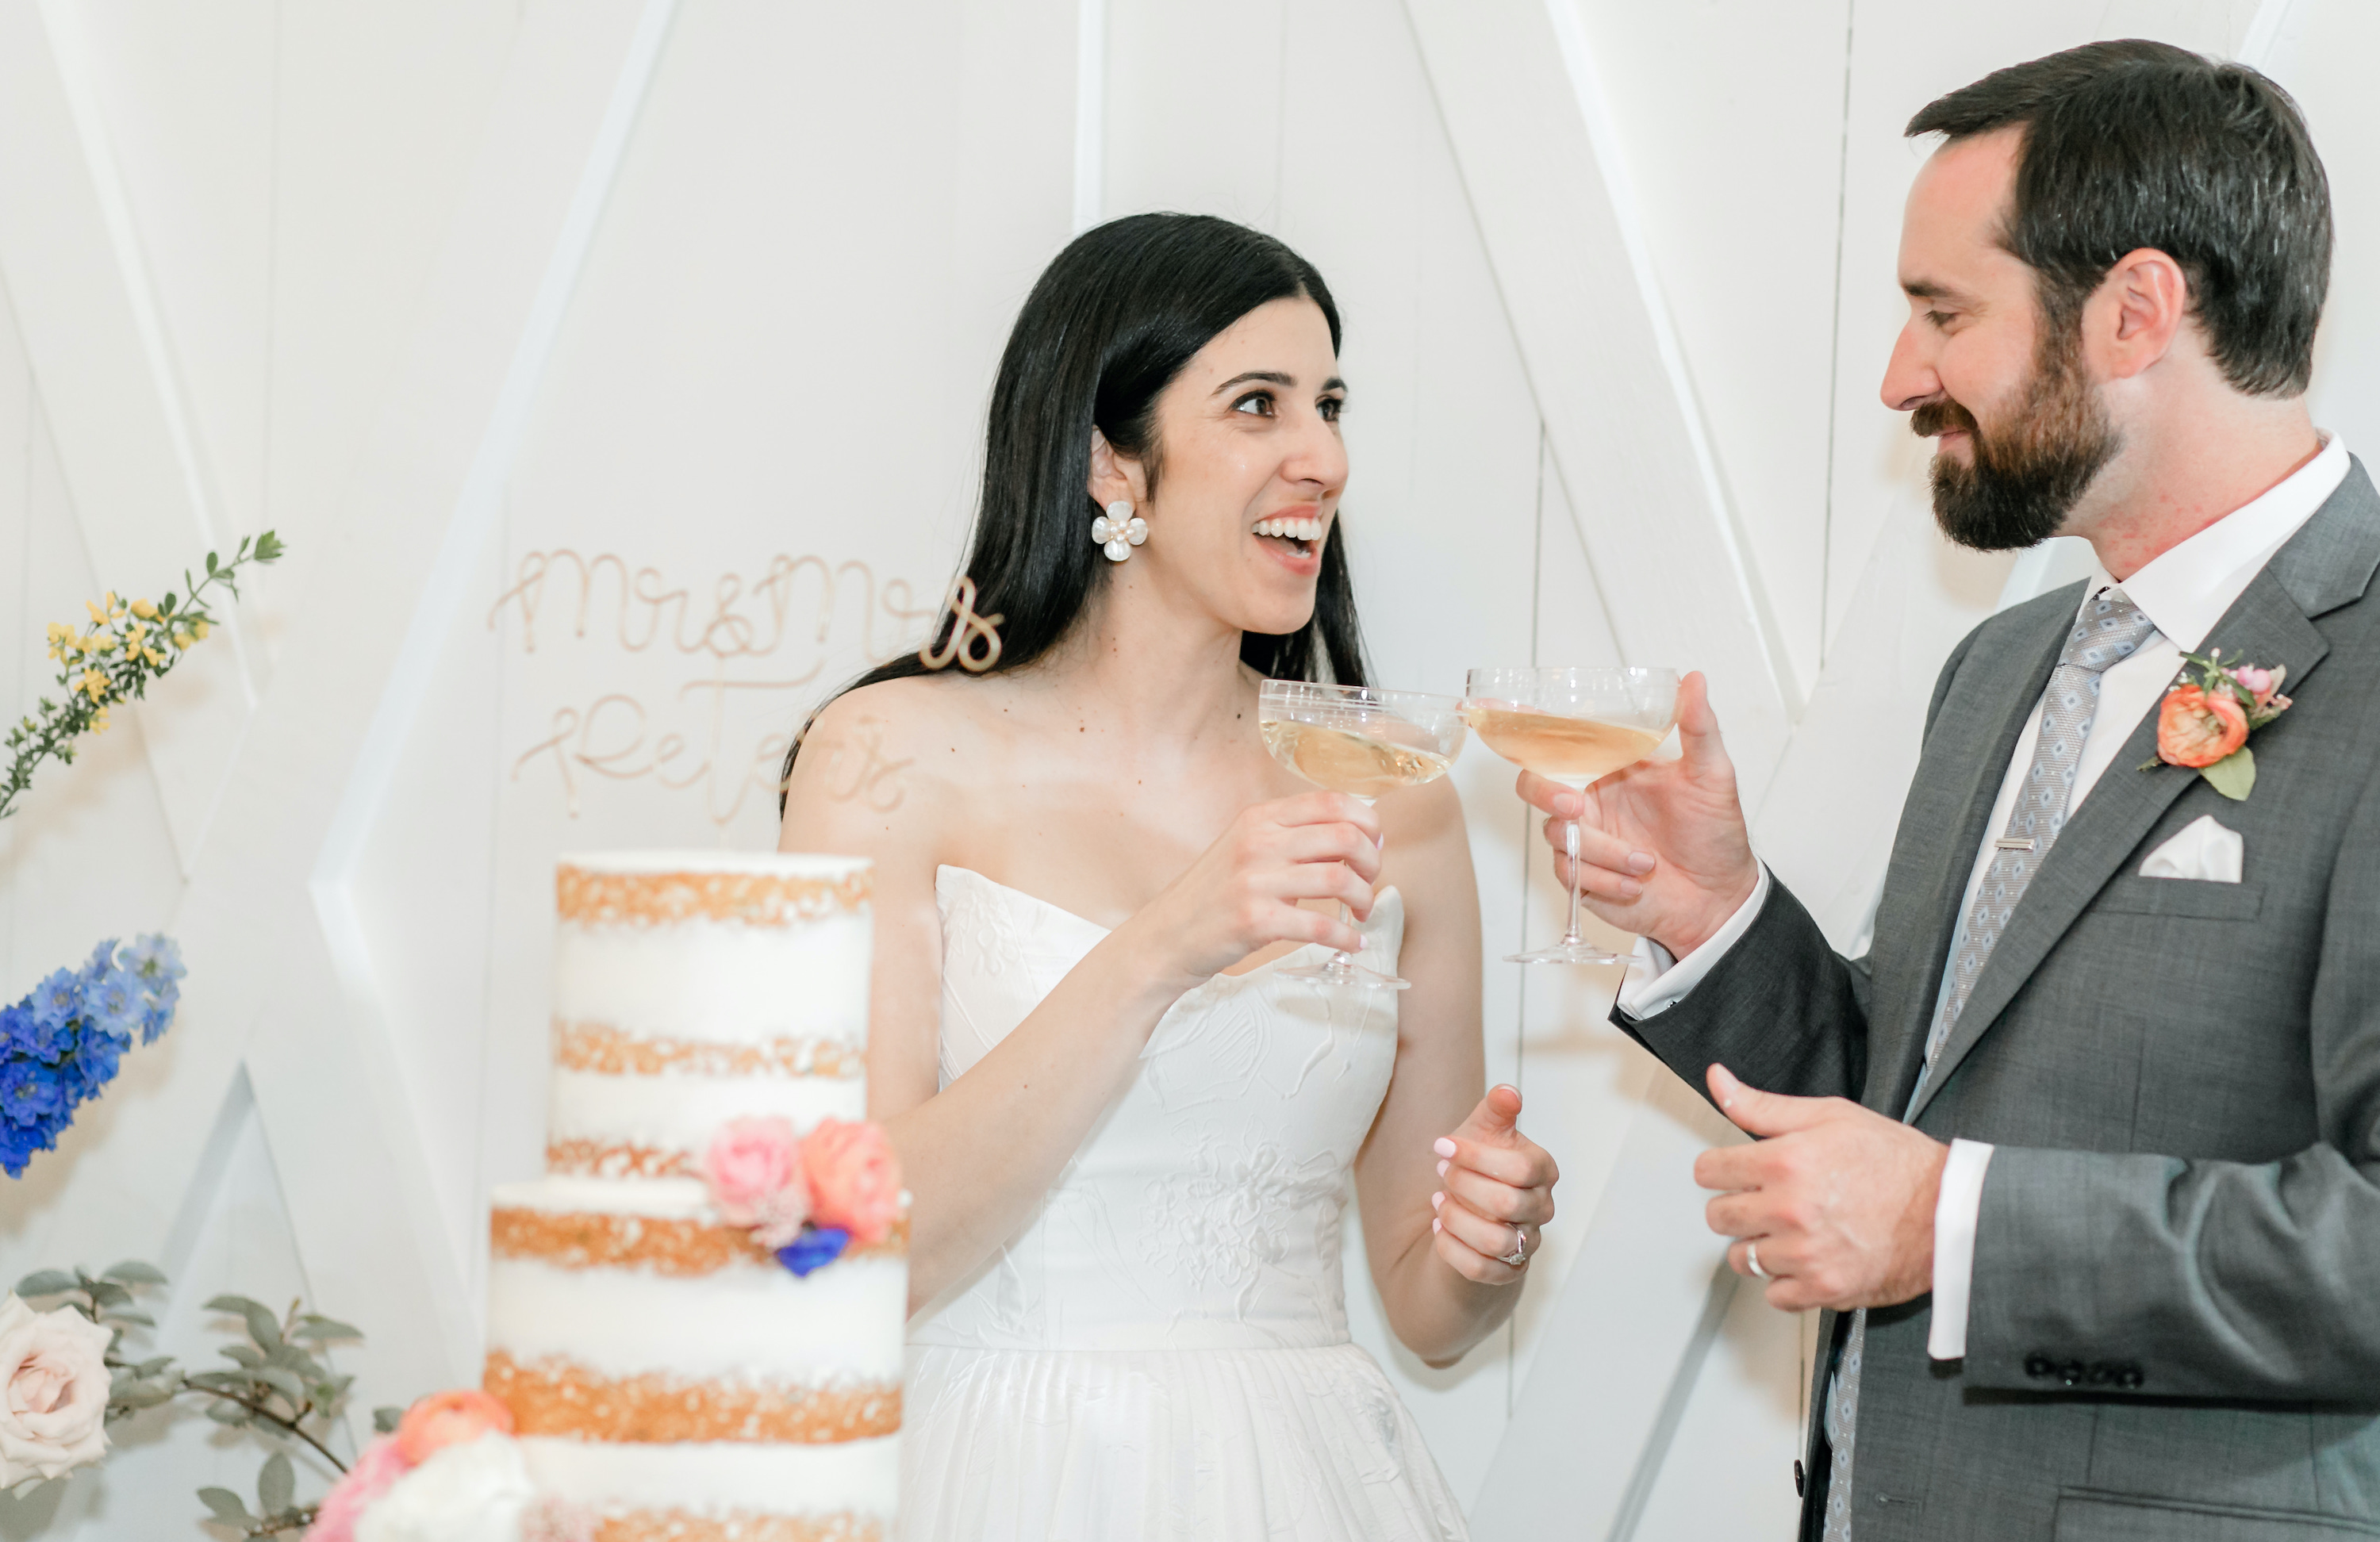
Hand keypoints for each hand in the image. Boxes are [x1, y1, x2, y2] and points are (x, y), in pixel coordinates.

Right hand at [1124, 791, 1381, 990]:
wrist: (1166, 935)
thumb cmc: (1212, 895)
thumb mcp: (1246, 849)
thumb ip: (1292, 838)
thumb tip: (1355, 840)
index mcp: (1260, 817)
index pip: (1332, 801)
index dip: (1367, 822)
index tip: (1373, 845)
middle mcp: (1258, 842)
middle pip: (1345, 837)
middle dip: (1372, 862)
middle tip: (1370, 880)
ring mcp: (1256, 881)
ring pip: (1340, 881)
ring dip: (1364, 899)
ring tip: (1360, 913)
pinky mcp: (1256, 921)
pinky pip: (1320, 926)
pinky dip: (1345, 937)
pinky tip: (1350, 942)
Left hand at [1430, 1085, 1558, 1283]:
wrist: (1472, 1205)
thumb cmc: (1480, 1162)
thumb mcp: (1484, 1130)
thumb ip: (1496, 1110)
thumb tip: (1508, 1092)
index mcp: (1543, 1170)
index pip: (1520, 1168)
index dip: (1476, 1157)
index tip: (1441, 1146)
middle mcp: (1542, 1208)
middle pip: (1507, 1205)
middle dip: (1464, 1186)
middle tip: (1441, 1173)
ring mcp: (1528, 1243)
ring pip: (1494, 1241)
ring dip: (1457, 1219)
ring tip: (1437, 1202)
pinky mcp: (1509, 1270)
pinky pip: (1480, 1269)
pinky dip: (1452, 1249)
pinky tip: (1438, 1228)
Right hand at [1514, 671, 1756, 957]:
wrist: (1718, 899)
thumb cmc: (1715, 834)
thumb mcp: (1713, 775)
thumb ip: (1698, 728)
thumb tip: (1694, 680)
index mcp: (1612, 765)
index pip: (1562, 738)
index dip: (1526, 722)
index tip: (1495, 704)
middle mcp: (1590, 797)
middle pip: (1534, 782)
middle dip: (1546, 792)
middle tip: (1577, 806)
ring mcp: (1583, 837)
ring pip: (1557, 834)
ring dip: (1603, 851)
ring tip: (1647, 862)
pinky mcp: (1582, 874)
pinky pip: (1570, 872)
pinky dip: (1606, 879)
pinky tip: (1638, 883)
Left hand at [1695, 1064, 1944, 1311]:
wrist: (1948, 1212)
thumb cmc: (1897, 1163)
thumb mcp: (1829, 1115)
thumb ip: (1762, 1106)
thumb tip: (1719, 1082)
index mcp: (1785, 1162)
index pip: (1709, 1171)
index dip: (1719, 1168)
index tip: (1732, 1172)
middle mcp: (1789, 1210)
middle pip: (1719, 1217)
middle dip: (1737, 1205)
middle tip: (1764, 1200)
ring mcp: (1805, 1254)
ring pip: (1743, 1258)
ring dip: (1760, 1245)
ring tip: (1790, 1230)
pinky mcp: (1824, 1289)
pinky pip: (1775, 1295)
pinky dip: (1786, 1281)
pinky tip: (1805, 1258)